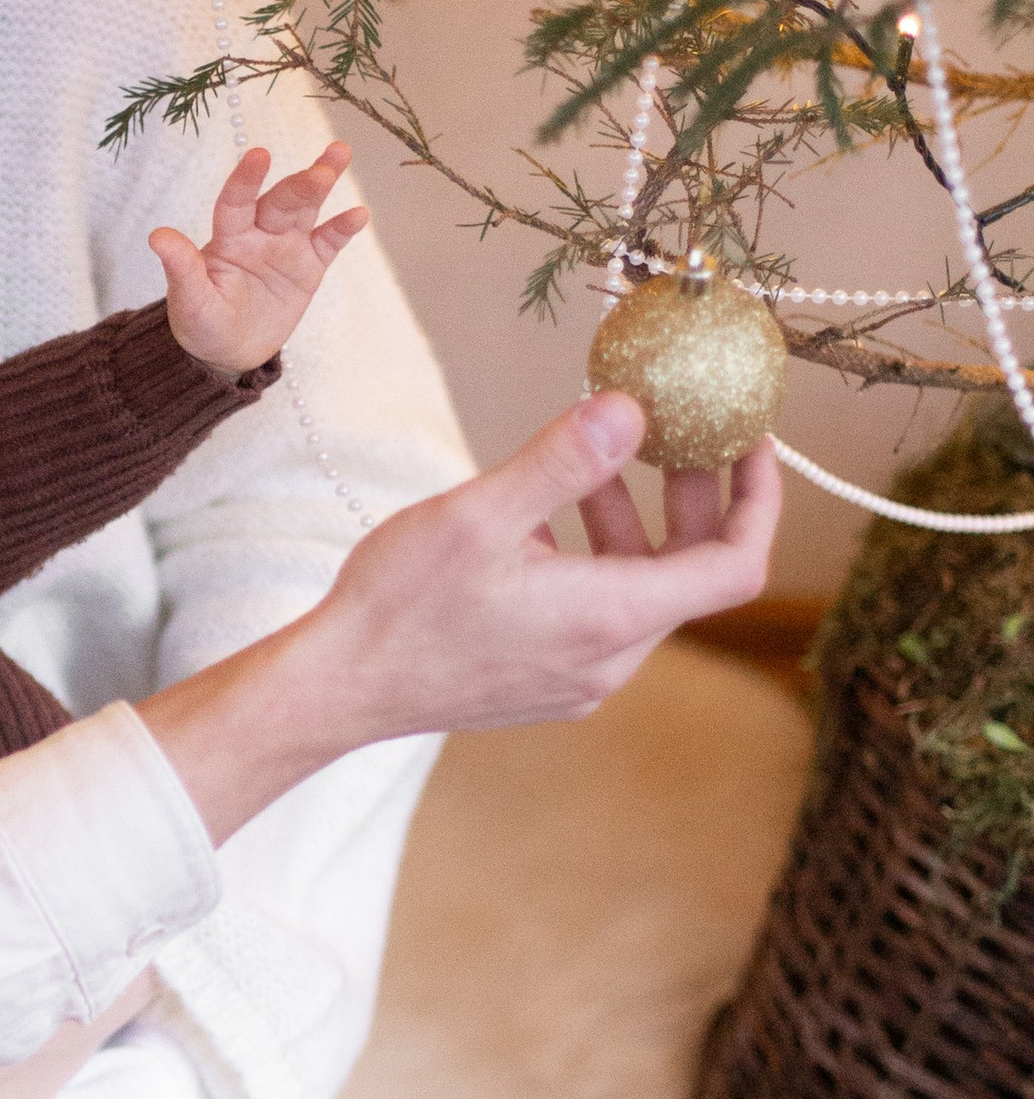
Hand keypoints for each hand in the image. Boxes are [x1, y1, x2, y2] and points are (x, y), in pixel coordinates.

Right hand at [137, 393, 780, 843]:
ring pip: (637, 591)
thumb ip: (562, 461)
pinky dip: (590, 561)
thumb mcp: (479, 514)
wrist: (338, 688)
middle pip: (688, 573)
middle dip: (684, 497)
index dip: (759, 498)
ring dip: (625, 524)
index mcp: (611, 617)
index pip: (736, 563)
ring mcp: (579, 680)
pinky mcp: (546, 685)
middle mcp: (610, 659)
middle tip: (663, 432)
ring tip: (578, 466)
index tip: (748, 442)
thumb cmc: (399, 605)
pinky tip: (532, 527)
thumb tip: (632, 410)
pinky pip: (596, 616)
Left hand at [151, 143, 369, 375]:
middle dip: (299, 184)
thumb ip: (181, 268)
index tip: (259, 155)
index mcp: (227, 238)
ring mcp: (285, 246)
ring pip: (306, 209)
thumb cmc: (201, 323)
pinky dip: (343, 228)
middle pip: (280, 201)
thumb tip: (157, 236)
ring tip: (339, 153)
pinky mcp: (309, 266)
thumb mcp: (190, 301)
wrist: (228, 352)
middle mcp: (258, 234)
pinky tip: (359, 214)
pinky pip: (328, 243)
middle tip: (321, 171)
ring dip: (322, 182)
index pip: (236, 202)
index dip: (246, 180)